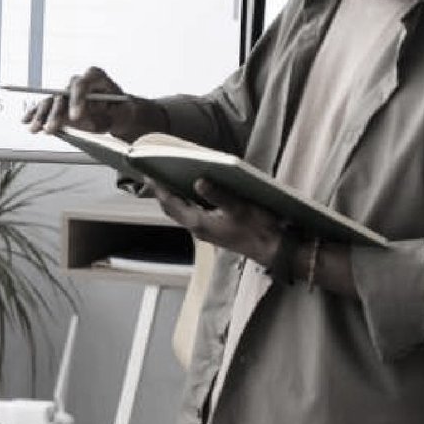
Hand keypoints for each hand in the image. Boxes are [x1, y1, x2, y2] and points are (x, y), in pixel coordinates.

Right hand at [25, 67, 162, 140]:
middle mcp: (79, 84)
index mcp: (97, 78)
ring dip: (41, 115)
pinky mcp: (60, 105)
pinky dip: (35, 114)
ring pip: (51, 101)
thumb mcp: (125, 112)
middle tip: (52, 129)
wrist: (119, 114)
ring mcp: (68, 94)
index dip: (77, 99)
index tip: (75, 117)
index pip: (82, 83)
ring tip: (35, 128)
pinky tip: (26, 121)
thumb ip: (111, 113)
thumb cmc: (123, 110)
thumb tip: (94, 117)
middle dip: (55, 112)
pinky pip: (46, 108)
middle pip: (62, 93)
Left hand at [150, 179, 285, 268]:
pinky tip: (193, 190)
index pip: (172, 204)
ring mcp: (205, 231)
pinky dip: (188, 201)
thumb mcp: (240, 208)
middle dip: (164, 192)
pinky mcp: (214, 230)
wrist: (273, 249)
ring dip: (175, 197)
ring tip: (170, 178)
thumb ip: (219, 195)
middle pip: (173, 209)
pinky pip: (193, 214)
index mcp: (199, 223)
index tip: (149, 174)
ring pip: (183, 212)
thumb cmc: (259, 229)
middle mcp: (198, 229)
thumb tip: (198, 182)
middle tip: (156, 174)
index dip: (160, 189)